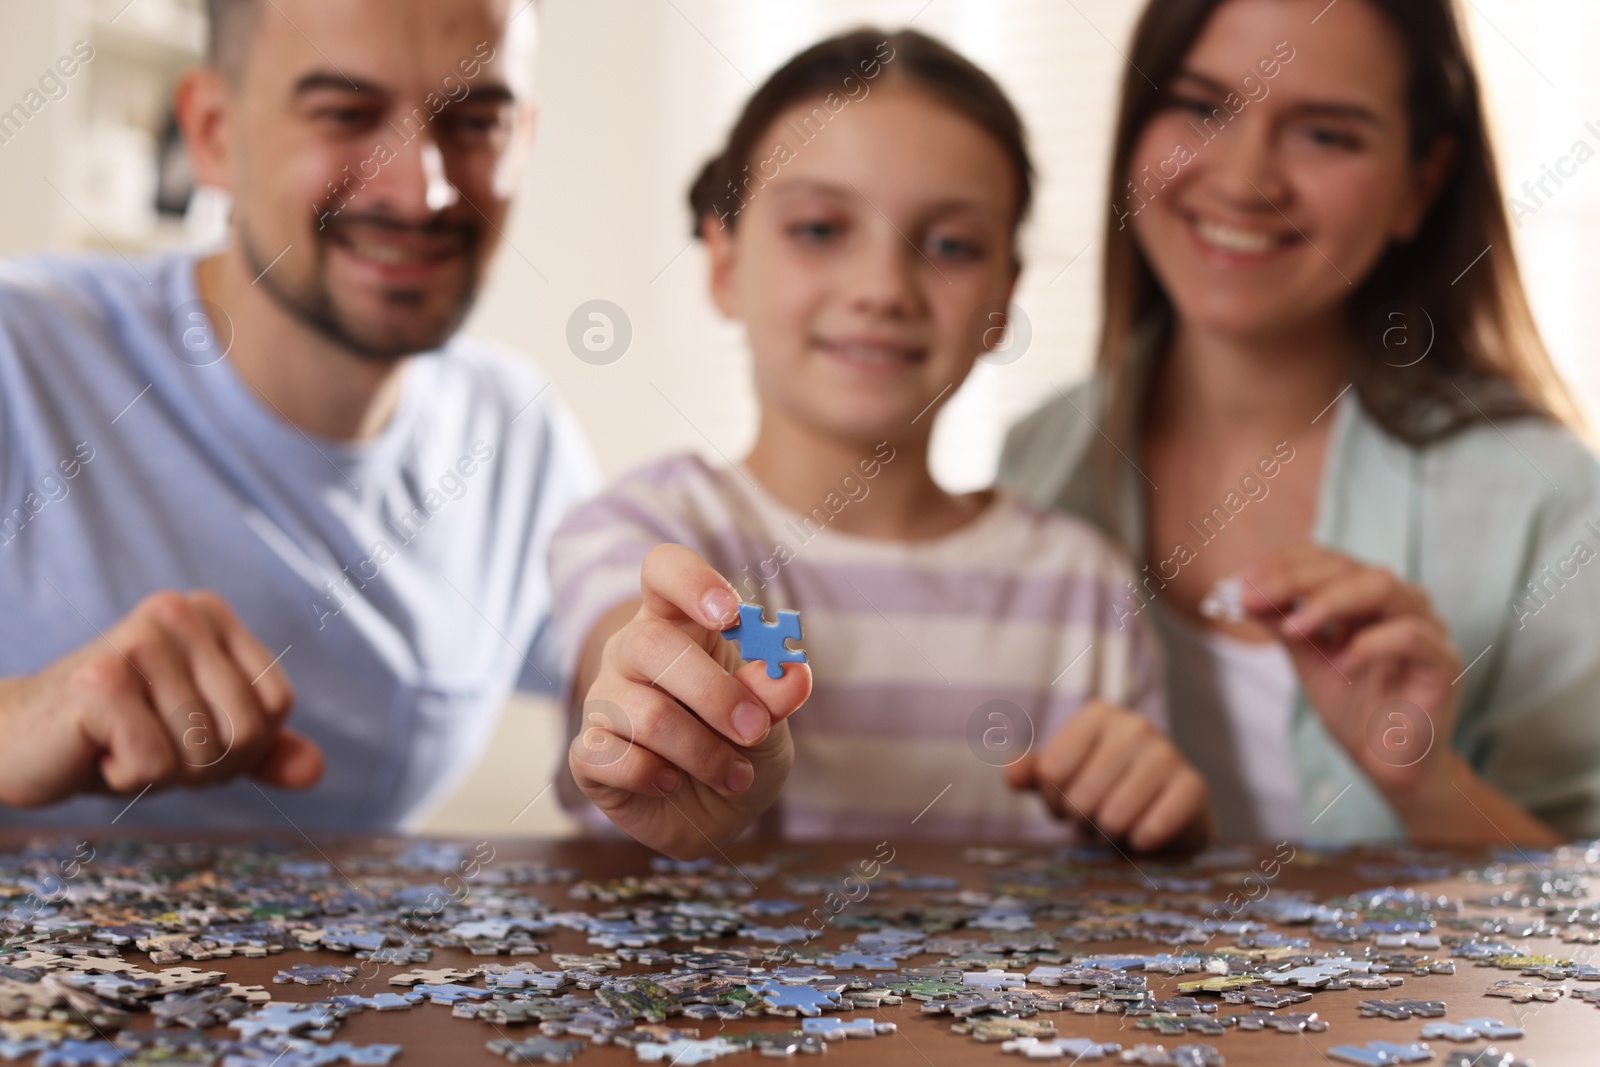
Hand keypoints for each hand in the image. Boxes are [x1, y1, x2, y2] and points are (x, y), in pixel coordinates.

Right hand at [0, 590, 323, 807]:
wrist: (17, 742)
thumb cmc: (116, 733)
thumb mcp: (200, 737)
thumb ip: (262, 749)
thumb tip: (315, 769)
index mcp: (210, 613)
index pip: (275, 707)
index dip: (238, 745)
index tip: (181, 730)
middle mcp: (177, 612)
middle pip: (246, 731)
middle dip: (203, 764)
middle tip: (146, 743)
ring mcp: (138, 641)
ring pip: (203, 752)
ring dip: (160, 771)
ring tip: (117, 741)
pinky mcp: (100, 681)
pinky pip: (157, 764)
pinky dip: (127, 776)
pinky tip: (94, 748)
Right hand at [569, 544, 811, 859]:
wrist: (718, 810)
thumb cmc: (741, 746)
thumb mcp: (770, 719)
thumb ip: (775, 693)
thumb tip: (793, 673)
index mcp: (678, 622)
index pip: (664, 571)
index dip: (692, 583)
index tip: (730, 615)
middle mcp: (631, 652)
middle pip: (651, 643)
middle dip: (714, 693)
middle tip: (755, 730)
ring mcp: (603, 700)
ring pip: (644, 713)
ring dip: (703, 752)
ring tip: (734, 775)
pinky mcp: (587, 754)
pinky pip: (610, 757)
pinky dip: (654, 777)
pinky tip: (673, 783)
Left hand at [1005, 699, 1210, 851]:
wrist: (1166, 808)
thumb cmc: (1105, 787)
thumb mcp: (1063, 777)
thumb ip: (1031, 773)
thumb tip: (1011, 775)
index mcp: (1096, 715)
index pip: (1050, 771)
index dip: (1053, 798)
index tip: (1069, 797)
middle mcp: (1134, 725)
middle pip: (1080, 796)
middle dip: (1082, 820)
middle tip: (1096, 816)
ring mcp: (1168, 752)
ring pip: (1113, 816)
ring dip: (1109, 834)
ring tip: (1119, 823)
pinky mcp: (1194, 786)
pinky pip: (1150, 829)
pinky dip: (1140, 843)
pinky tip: (1144, 833)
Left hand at [1239, 546, 1461, 802]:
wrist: (1386, 761)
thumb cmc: (1353, 705)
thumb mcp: (1307, 659)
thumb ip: (1282, 623)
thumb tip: (1243, 592)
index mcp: (1367, 596)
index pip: (1327, 560)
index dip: (1284, 565)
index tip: (1242, 582)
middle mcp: (1399, 602)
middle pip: (1350, 568)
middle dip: (1296, 580)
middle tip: (1255, 597)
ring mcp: (1426, 627)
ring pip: (1384, 587)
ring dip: (1331, 601)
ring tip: (1294, 627)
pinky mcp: (1443, 662)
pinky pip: (1412, 635)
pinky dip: (1372, 643)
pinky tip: (1344, 662)